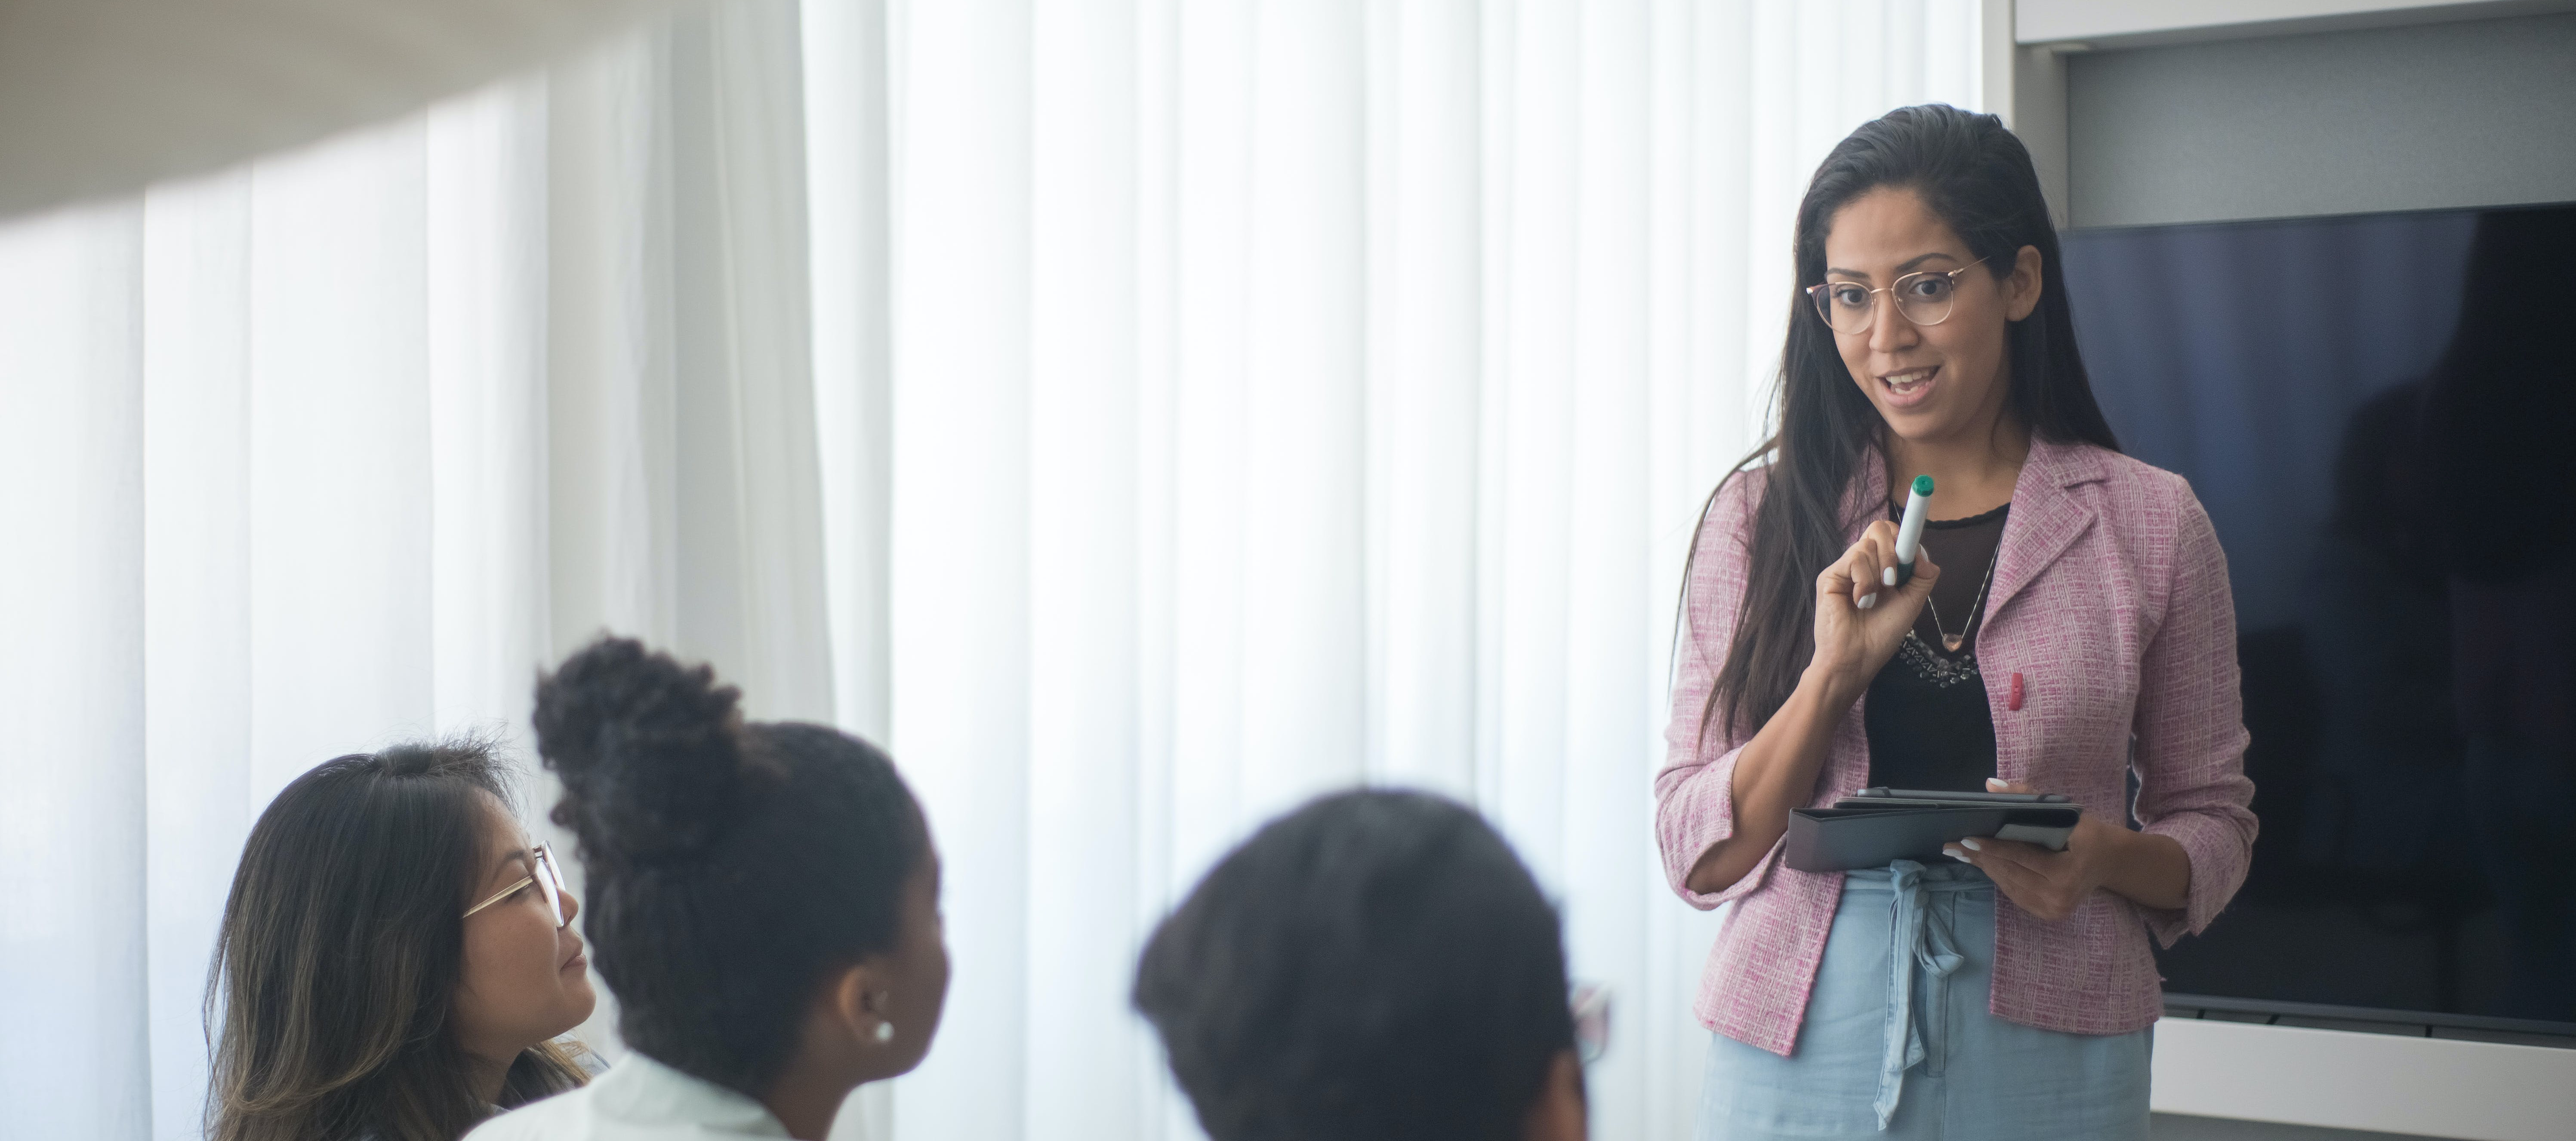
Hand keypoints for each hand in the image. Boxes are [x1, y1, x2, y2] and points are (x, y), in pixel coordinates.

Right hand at [1809, 519, 1939, 690]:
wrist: (1857, 659)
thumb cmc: (1881, 635)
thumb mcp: (1911, 603)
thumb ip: (1922, 576)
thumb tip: (1921, 551)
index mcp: (1880, 567)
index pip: (1891, 534)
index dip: (1903, 536)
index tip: (1911, 553)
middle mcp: (1862, 563)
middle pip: (1879, 528)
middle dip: (1893, 551)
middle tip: (1892, 580)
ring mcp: (1845, 568)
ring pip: (1868, 546)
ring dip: (1878, 575)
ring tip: (1873, 600)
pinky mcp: (1830, 576)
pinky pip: (1854, 560)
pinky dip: (1864, 582)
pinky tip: (1859, 601)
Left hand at [1941, 779, 2112, 921]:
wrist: (2111, 861)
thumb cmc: (2089, 833)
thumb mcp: (2067, 812)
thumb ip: (2029, 797)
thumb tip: (1992, 785)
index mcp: (2067, 873)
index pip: (2021, 857)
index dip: (1992, 848)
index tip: (1966, 839)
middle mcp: (2060, 897)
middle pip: (2010, 873)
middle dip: (1981, 858)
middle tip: (1953, 846)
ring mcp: (2054, 910)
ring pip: (2009, 886)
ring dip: (1986, 868)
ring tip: (1963, 853)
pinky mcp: (2049, 914)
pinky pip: (2016, 895)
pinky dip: (1999, 878)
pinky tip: (1984, 865)